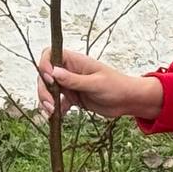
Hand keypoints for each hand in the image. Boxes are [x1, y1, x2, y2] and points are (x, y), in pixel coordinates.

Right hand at [36, 49, 164, 121]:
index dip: (45, 65)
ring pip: (49, 90)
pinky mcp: (73, 97)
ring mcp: (70, 84)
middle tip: (50, 104)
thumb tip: (53, 72)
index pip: (51, 54)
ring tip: (52, 113)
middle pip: (46, 75)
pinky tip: (58, 117)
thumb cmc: (117, 86)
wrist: (128, 101)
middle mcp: (70, 71)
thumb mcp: (95, 83)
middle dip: (44, 90)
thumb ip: (74, 80)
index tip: (49, 79)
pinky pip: (58, 102)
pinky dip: (55, 109)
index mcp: (76, 61)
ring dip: (46, 100)